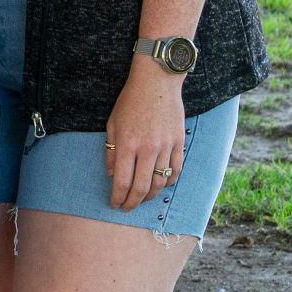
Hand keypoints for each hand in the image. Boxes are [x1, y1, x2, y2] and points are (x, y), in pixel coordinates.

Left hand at [105, 60, 186, 211]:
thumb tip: (112, 176)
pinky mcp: (179, 143)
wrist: (157, 84)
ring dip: (150, 195)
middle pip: (141, 187)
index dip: (118, 197)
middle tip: (127, 207)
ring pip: (160, 182)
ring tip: (141, 198)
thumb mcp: (112, 125)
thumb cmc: (130, 103)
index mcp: (127, 145)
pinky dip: (168, 182)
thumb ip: (111, 152)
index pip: (122, 181)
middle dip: (133, 202)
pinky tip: (160, 185)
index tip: (114, 203)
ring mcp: (166, 147)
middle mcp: (148, 149)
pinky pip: (176, 170)